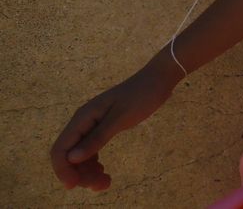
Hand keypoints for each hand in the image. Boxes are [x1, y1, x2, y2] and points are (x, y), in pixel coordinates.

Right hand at [50, 58, 180, 189]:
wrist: (158, 80)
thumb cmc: (142, 96)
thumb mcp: (121, 118)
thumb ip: (97, 138)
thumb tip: (72, 158)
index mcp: (83, 118)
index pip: (60, 149)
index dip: (63, 170)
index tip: (75, 186)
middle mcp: (83, 122)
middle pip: (69, 154)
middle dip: (80, 173)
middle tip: (100, 186)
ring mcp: (92, 124)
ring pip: (80, 154)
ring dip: (88, 171)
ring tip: (106, 183)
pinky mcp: (103, 127)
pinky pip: (91, 150)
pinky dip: (94, 163)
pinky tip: (103, 172)